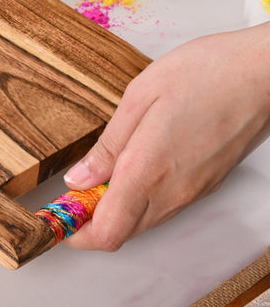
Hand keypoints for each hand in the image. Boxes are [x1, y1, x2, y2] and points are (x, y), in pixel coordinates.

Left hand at [63, 24, 269, 250]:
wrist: (264, 73)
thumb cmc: (206, 74)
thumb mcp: (138, 98)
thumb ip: (107, 146)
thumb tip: (79, 180)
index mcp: (148, 170)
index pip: (107, 232)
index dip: (76, 233)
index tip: (57, 216)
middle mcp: (173, 192)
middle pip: (123, 232)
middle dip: (90, 220)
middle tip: (74, 190)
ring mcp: (193, 192)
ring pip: (144, 221)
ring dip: (115, 209)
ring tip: (100, 173)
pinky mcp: (207, 185)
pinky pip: (164, 207)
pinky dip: (139, 199)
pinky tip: (132, 167)